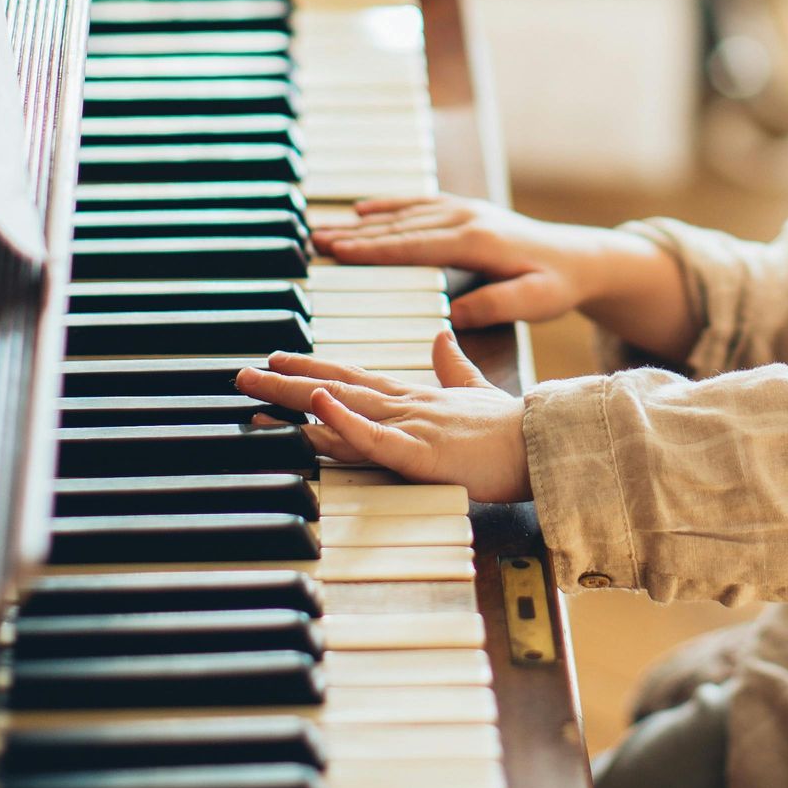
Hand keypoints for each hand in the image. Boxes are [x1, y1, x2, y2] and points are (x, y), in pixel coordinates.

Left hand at [234, 327, 530, 501]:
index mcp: (415, 396)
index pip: (354, 376)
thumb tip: (443, 336)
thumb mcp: (476, 392)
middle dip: (286, 380)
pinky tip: (320, 403)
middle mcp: (405, 405)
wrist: (545, 442)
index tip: (278, 356)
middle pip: (336, 386)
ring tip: (258, 384)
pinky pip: (376, 436)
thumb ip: (454, 366)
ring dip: (297, 394)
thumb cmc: (513, 428)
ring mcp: (411, 425)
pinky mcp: (421, 452)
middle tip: (242, 372)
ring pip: (344, 405)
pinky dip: (344, 420)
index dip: (313, 365)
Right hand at [312, 195, 596, 327]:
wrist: (580, 257)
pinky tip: (364, 209)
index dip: (373, 249)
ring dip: (364, 221)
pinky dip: (389, 205)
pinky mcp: (466, 211)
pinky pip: (419, 204)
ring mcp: (465, 211)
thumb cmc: (558, 284)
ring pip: (404, 214)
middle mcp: (465, 219)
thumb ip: (495, 305)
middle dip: (355, 234)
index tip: (339, 252)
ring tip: (325, 227)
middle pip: (400, 227)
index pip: (414, 246)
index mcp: (476, 242)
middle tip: (314, 240)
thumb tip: (453, 314)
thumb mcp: (536, 302)